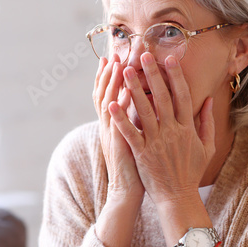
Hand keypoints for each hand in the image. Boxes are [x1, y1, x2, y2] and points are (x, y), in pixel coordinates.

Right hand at [93, 54, 143, 207]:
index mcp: (114, 124)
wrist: (127, 191)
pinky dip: (121, 108)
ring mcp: (112, 135)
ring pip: (109, 104)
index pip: (108, 95)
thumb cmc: (135, 166)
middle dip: (109, 74)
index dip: (108, 77)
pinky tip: (126, 93)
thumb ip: (135, 121)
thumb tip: (142, 103)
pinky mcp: (119, 145)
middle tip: (114, 55)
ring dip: (113, 84)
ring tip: (118, 66)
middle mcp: (109, 127)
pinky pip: (119, 123)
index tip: (113, 59)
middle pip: (105, 94)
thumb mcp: (133, 139)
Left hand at [109, 53, 214, 210]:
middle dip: (152, 75)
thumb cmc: (192, 172)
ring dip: (134, 89)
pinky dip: (121, 119)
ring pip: (144, 111)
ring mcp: (156, 142)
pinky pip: (130, 133)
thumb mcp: (207, 146)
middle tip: (143, 55)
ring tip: (123, 71)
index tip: (169, 59)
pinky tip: (111, 104)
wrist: (178, 197)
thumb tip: (209, 100)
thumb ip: (207, 122)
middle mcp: (172, 131)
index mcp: (187, 128)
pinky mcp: (142, 154)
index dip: (176, 76)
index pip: (182, 96)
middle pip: (162, 97)